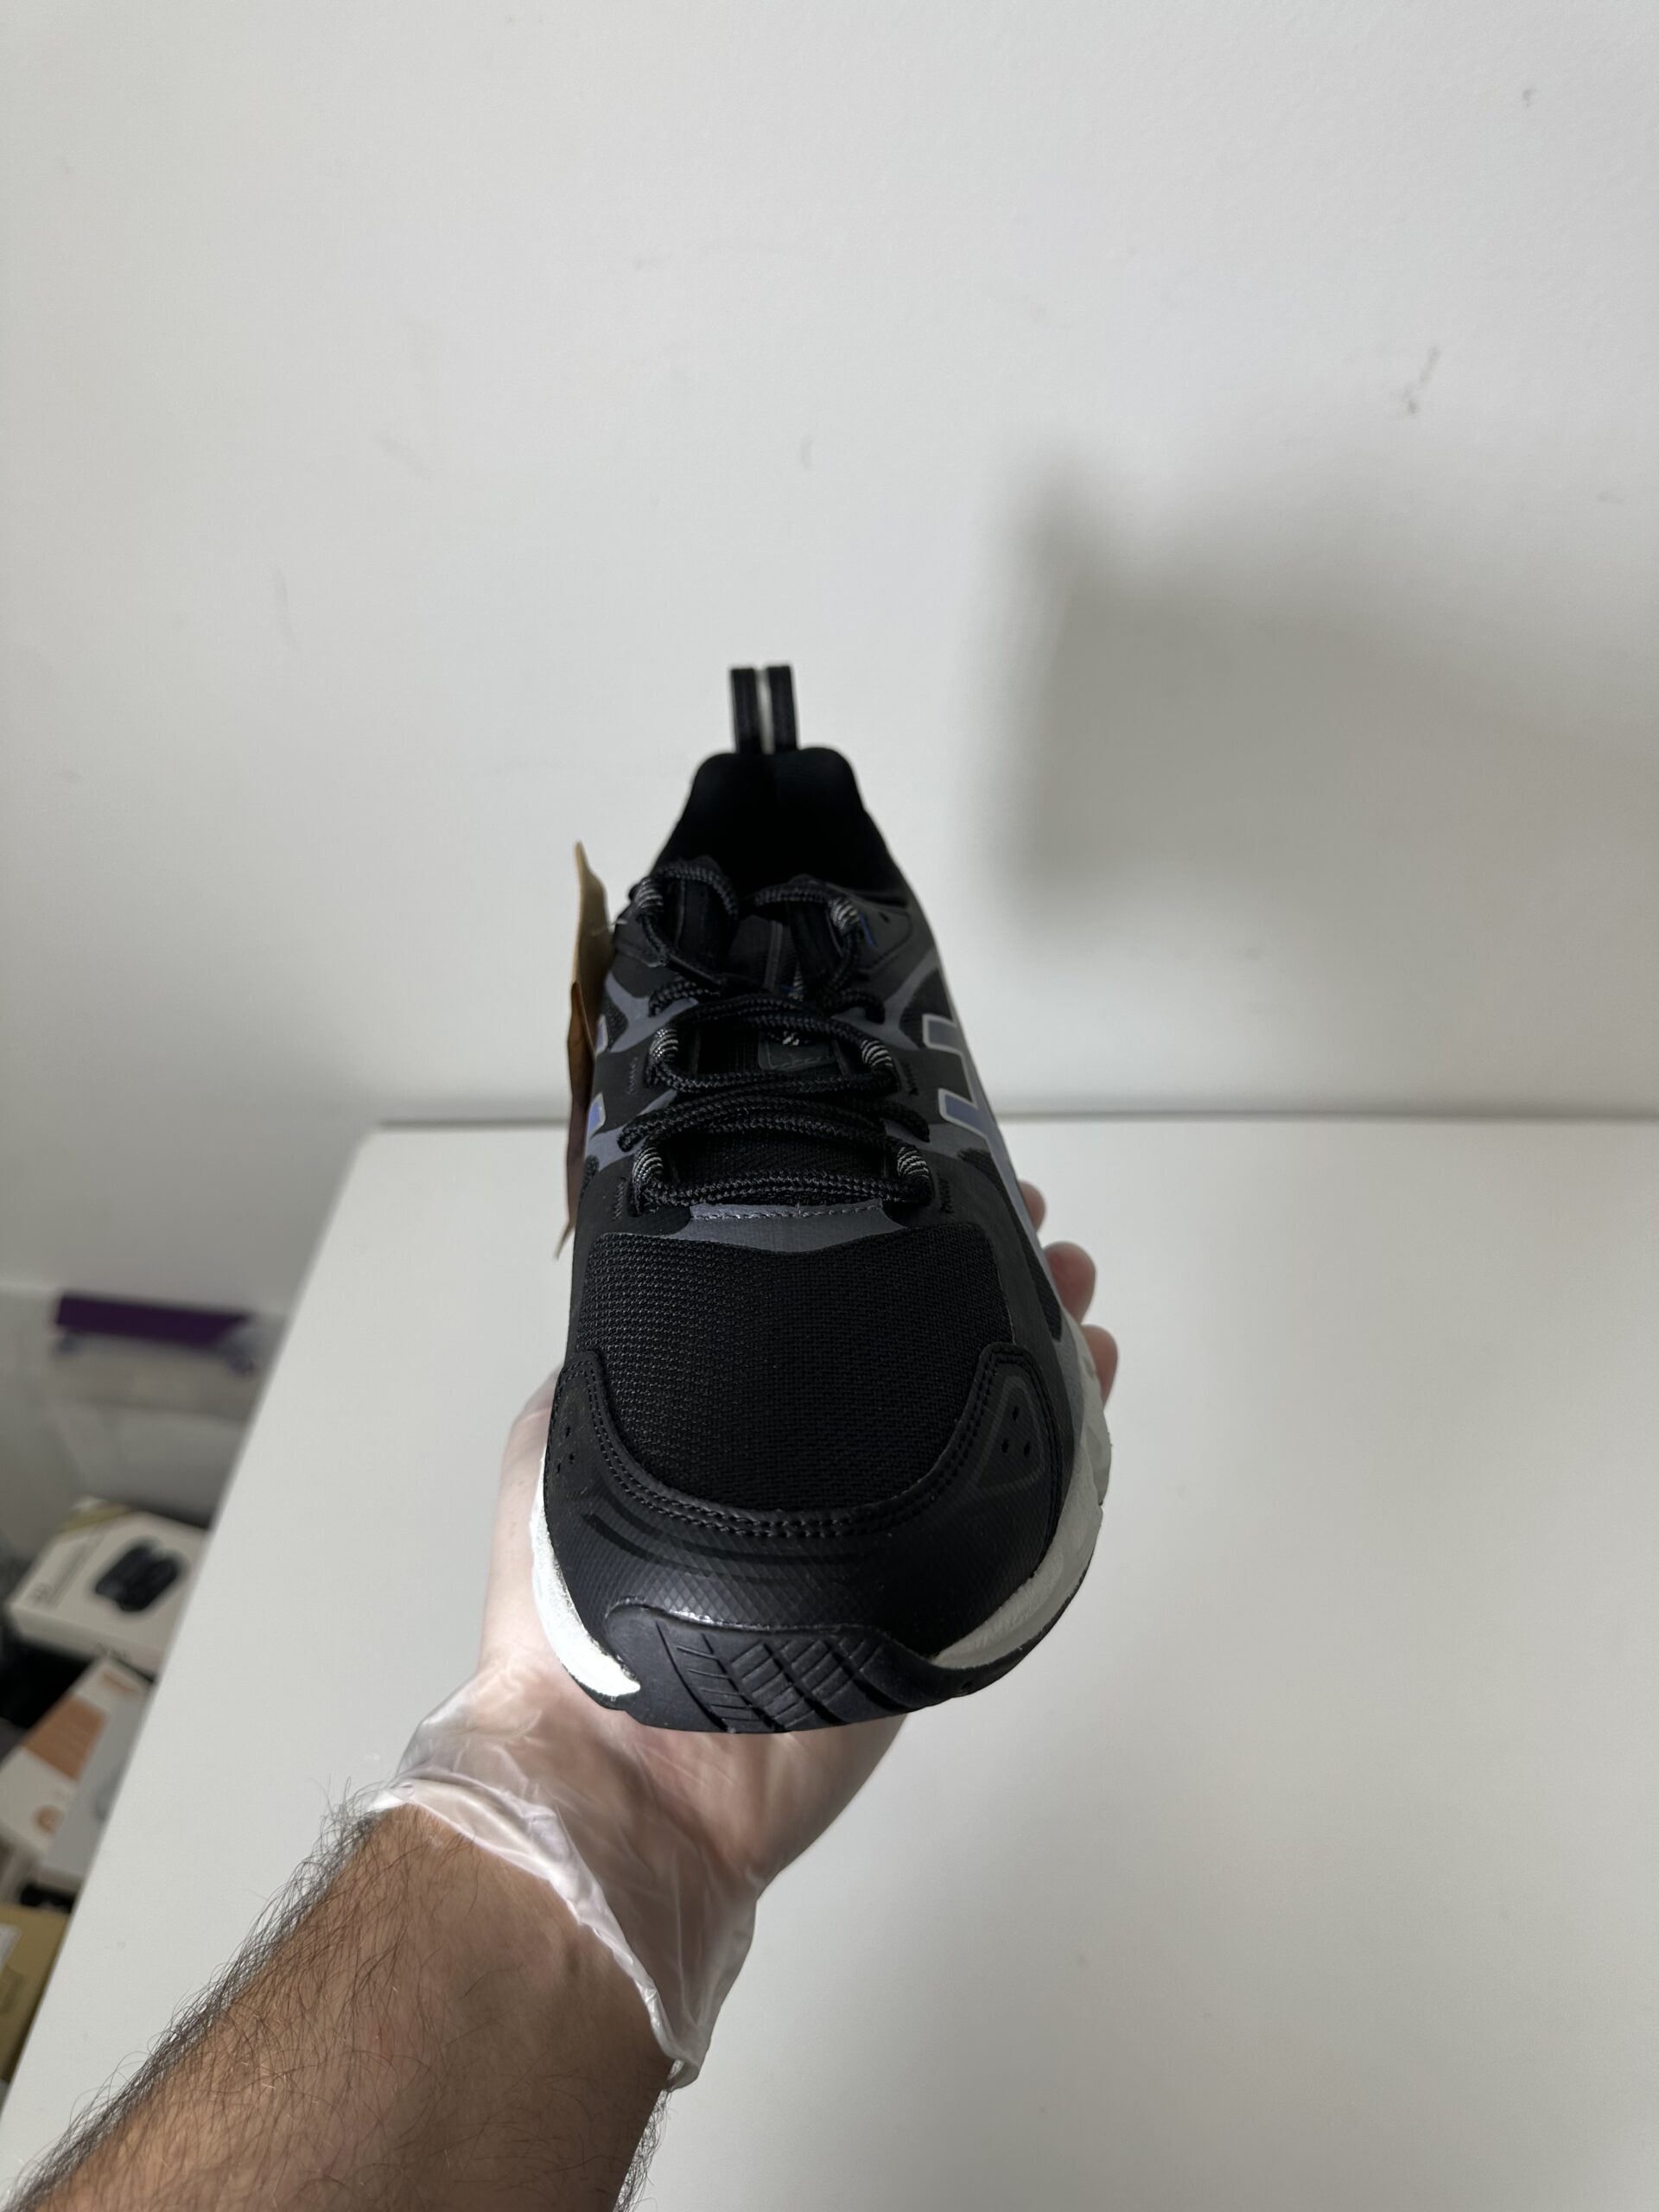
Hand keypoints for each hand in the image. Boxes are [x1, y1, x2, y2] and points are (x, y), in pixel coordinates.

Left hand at [379, 1179, 1116, 2075]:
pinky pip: (1016, 1515)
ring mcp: (887, 1534)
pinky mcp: (937, 1600)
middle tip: (1036, 1233)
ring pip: (982, 1419)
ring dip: (1040, 1345)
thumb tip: (651, 1276)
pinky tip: (1094, 1377)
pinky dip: (1067, 1444)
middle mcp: (822, 1472)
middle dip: (986, 1286)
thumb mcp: (557, 1443)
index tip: (935, 1190)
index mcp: (742, 1431)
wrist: (624, 1779)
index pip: (832, 1313)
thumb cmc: (569, 1606)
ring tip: (1077, 1287)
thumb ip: (606, 1363)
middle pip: (924, 1356)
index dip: (886, 1245)